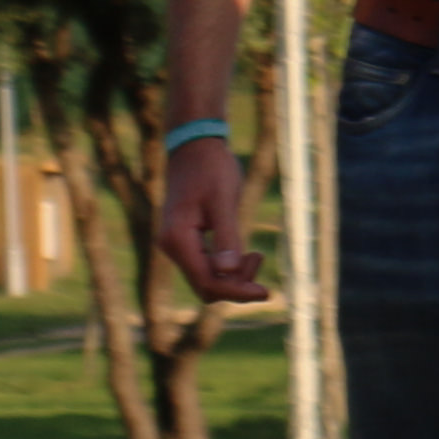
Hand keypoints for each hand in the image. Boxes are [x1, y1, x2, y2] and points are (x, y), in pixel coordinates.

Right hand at [161, 131, 269, 303]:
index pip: (207, 282)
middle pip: (206, 287)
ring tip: (256, 254)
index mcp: (178, 238)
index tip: (266, 292)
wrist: (194, 145)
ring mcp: (176, 245)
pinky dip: (228, 266)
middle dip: (236, 283)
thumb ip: (226, 237)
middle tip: (259, 257)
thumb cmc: (211, 168)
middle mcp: (172, 246)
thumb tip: (228, 273)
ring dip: (234, 275)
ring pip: (207, 279)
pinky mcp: (185, 242)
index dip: (237, 291)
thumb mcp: (224, 200)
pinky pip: (206, 267)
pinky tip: (247, 254)